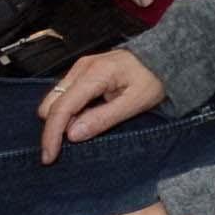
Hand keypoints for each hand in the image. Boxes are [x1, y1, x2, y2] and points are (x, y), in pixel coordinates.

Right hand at [35, 48, 169, 159]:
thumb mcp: (135, 103)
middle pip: (50, 104)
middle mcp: (82, 68)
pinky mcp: (82, 71)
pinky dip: (70, 110)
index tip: (49, 157)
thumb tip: (72, 135)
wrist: (164, 57)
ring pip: (54, 100)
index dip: (51, 135)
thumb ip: (103, 119)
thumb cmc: (155, 78)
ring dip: (63, 119)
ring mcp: (80, 68)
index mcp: (95, 74)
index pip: (61, 108)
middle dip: (56, 127)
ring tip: (90, 124)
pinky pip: (65, 95)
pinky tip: (88, 115)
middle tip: (81, 138)